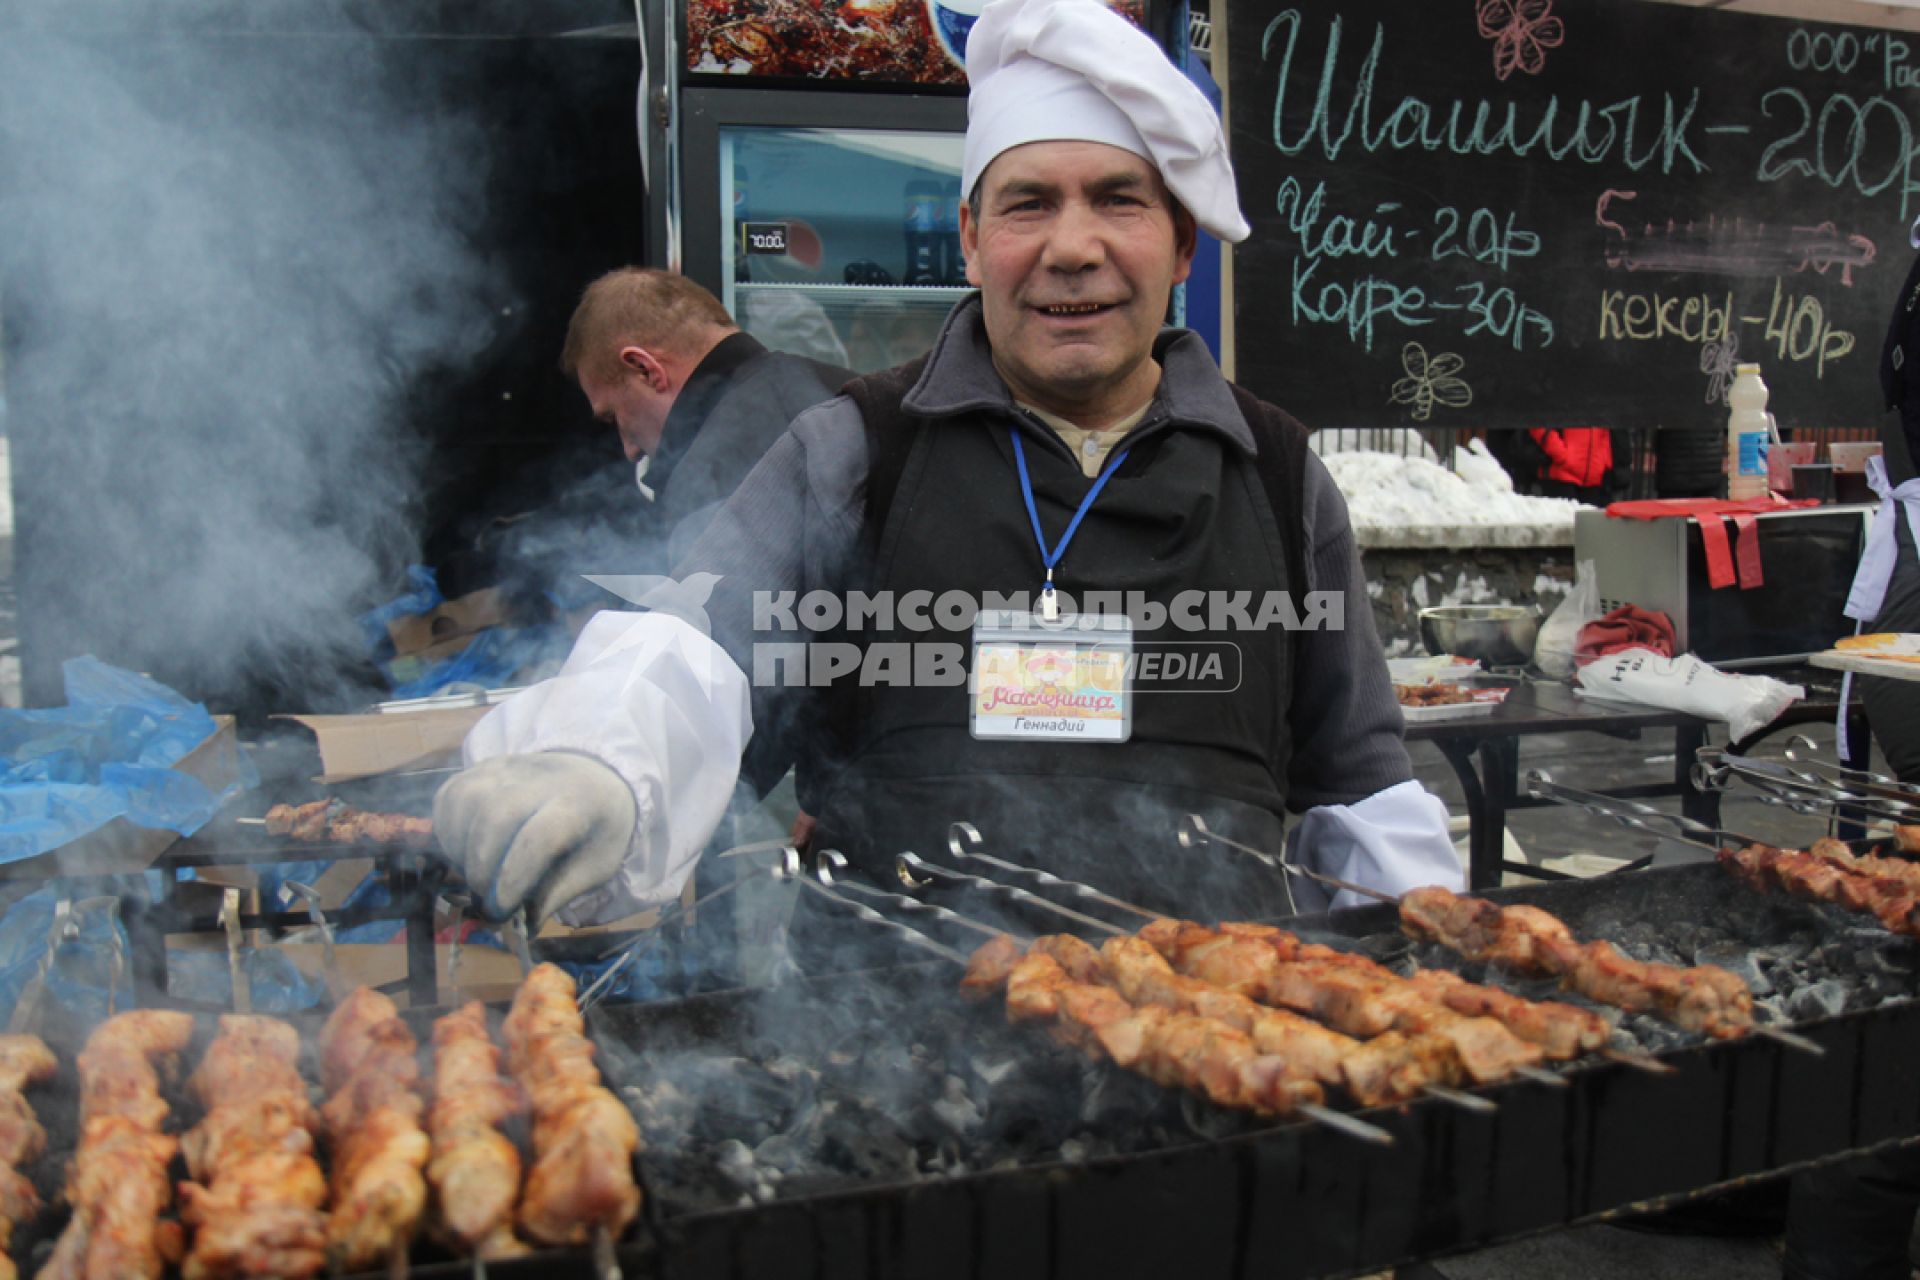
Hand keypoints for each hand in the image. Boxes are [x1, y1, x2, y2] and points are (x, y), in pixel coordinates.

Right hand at [432, 752, 637, 923]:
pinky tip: (466, 853)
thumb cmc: (594, 829)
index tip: (502, 910)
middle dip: (482, 870)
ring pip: (465, 803)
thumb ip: (556, 895)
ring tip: (479, 878)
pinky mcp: (481, 767)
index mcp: (580, 803)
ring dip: (461, 852)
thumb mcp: (594, 867)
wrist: (594, 777)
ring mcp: (507, 767)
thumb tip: (519, 929)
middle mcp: (541, 777)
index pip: (539, 837)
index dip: (513, 878)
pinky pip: (450, 798)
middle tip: (488, 903)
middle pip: (495, 818)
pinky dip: (448, 832)